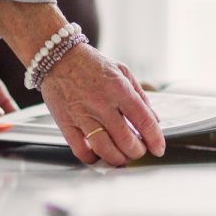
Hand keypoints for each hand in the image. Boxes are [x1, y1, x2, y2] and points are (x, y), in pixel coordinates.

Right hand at [41, 43, 164, 165]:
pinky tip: (98, 154)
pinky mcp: (66, 123)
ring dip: (117, 159)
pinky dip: (92, 158)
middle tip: (138, 150)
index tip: (158, 148)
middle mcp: (102, 103)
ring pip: (104, 149)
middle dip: (137, 152)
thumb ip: (139, 96)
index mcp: (119, 89)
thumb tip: (153, 118)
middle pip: (126, 141)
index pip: (144, 121)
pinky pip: (80, 150)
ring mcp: (82, 114)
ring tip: (121, 157)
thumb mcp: (122, 71)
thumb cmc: (90, 63)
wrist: (57, 56)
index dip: (155, 139)